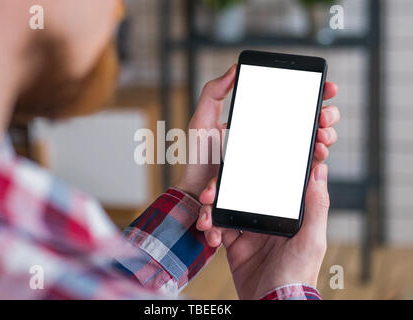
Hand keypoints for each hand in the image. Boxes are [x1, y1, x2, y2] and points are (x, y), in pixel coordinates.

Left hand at [176, 64, 338, 199]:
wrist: (199, 192)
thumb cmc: (199, 157)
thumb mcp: (202, 121)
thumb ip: (213, 93)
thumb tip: (234, 69)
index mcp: (257, 119)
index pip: (290, 102)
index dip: (313, 92)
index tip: (328, 87)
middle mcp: (271, 135)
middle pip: (309, 120)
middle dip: (326, 114)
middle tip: (323, 115)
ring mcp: (276, 155)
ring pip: (312, 140)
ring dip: (326, 134)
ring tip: (321, 133)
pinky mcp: (278, 174)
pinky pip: (305, 164)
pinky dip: (317, 157)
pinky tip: (317, 152)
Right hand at [195, 93, 339, 299]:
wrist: (271, 302)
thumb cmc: (298, 274)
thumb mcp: (312, 238)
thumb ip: (316, 205)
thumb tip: (321, 169)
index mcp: (286, 211)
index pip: (272, 181)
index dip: (258, 166)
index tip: (242, 154)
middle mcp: (267, 216)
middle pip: (242, 190)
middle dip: (222, 188)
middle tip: (210, 191)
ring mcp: (250, 228)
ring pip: (226, 205)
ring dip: (212, 207)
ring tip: (206, 217)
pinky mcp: (234, 242)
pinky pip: (218, 226)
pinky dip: (210, 227)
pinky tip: (208, 233)